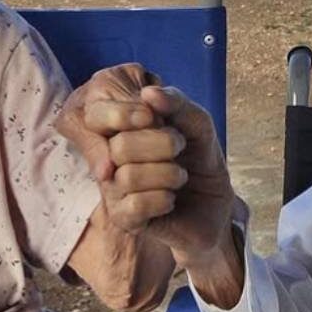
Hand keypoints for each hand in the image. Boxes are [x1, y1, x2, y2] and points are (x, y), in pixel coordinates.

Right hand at [58, 64, 235, 268]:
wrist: (216, 202)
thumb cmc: (199, 157)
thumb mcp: (197, 123)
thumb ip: (176, 103)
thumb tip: (148, 93)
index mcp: (118, 129)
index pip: (95, 115)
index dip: (124, 114)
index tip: (152, 117)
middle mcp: (108, 158)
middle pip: (120, 146)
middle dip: (162, 144)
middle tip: (179, 148)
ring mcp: (113, 190)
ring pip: (128, 176)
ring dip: (168, 174)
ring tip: (179, 176)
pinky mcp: (123, 219)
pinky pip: (135, 206)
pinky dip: (163, 199)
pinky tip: (170, 199)